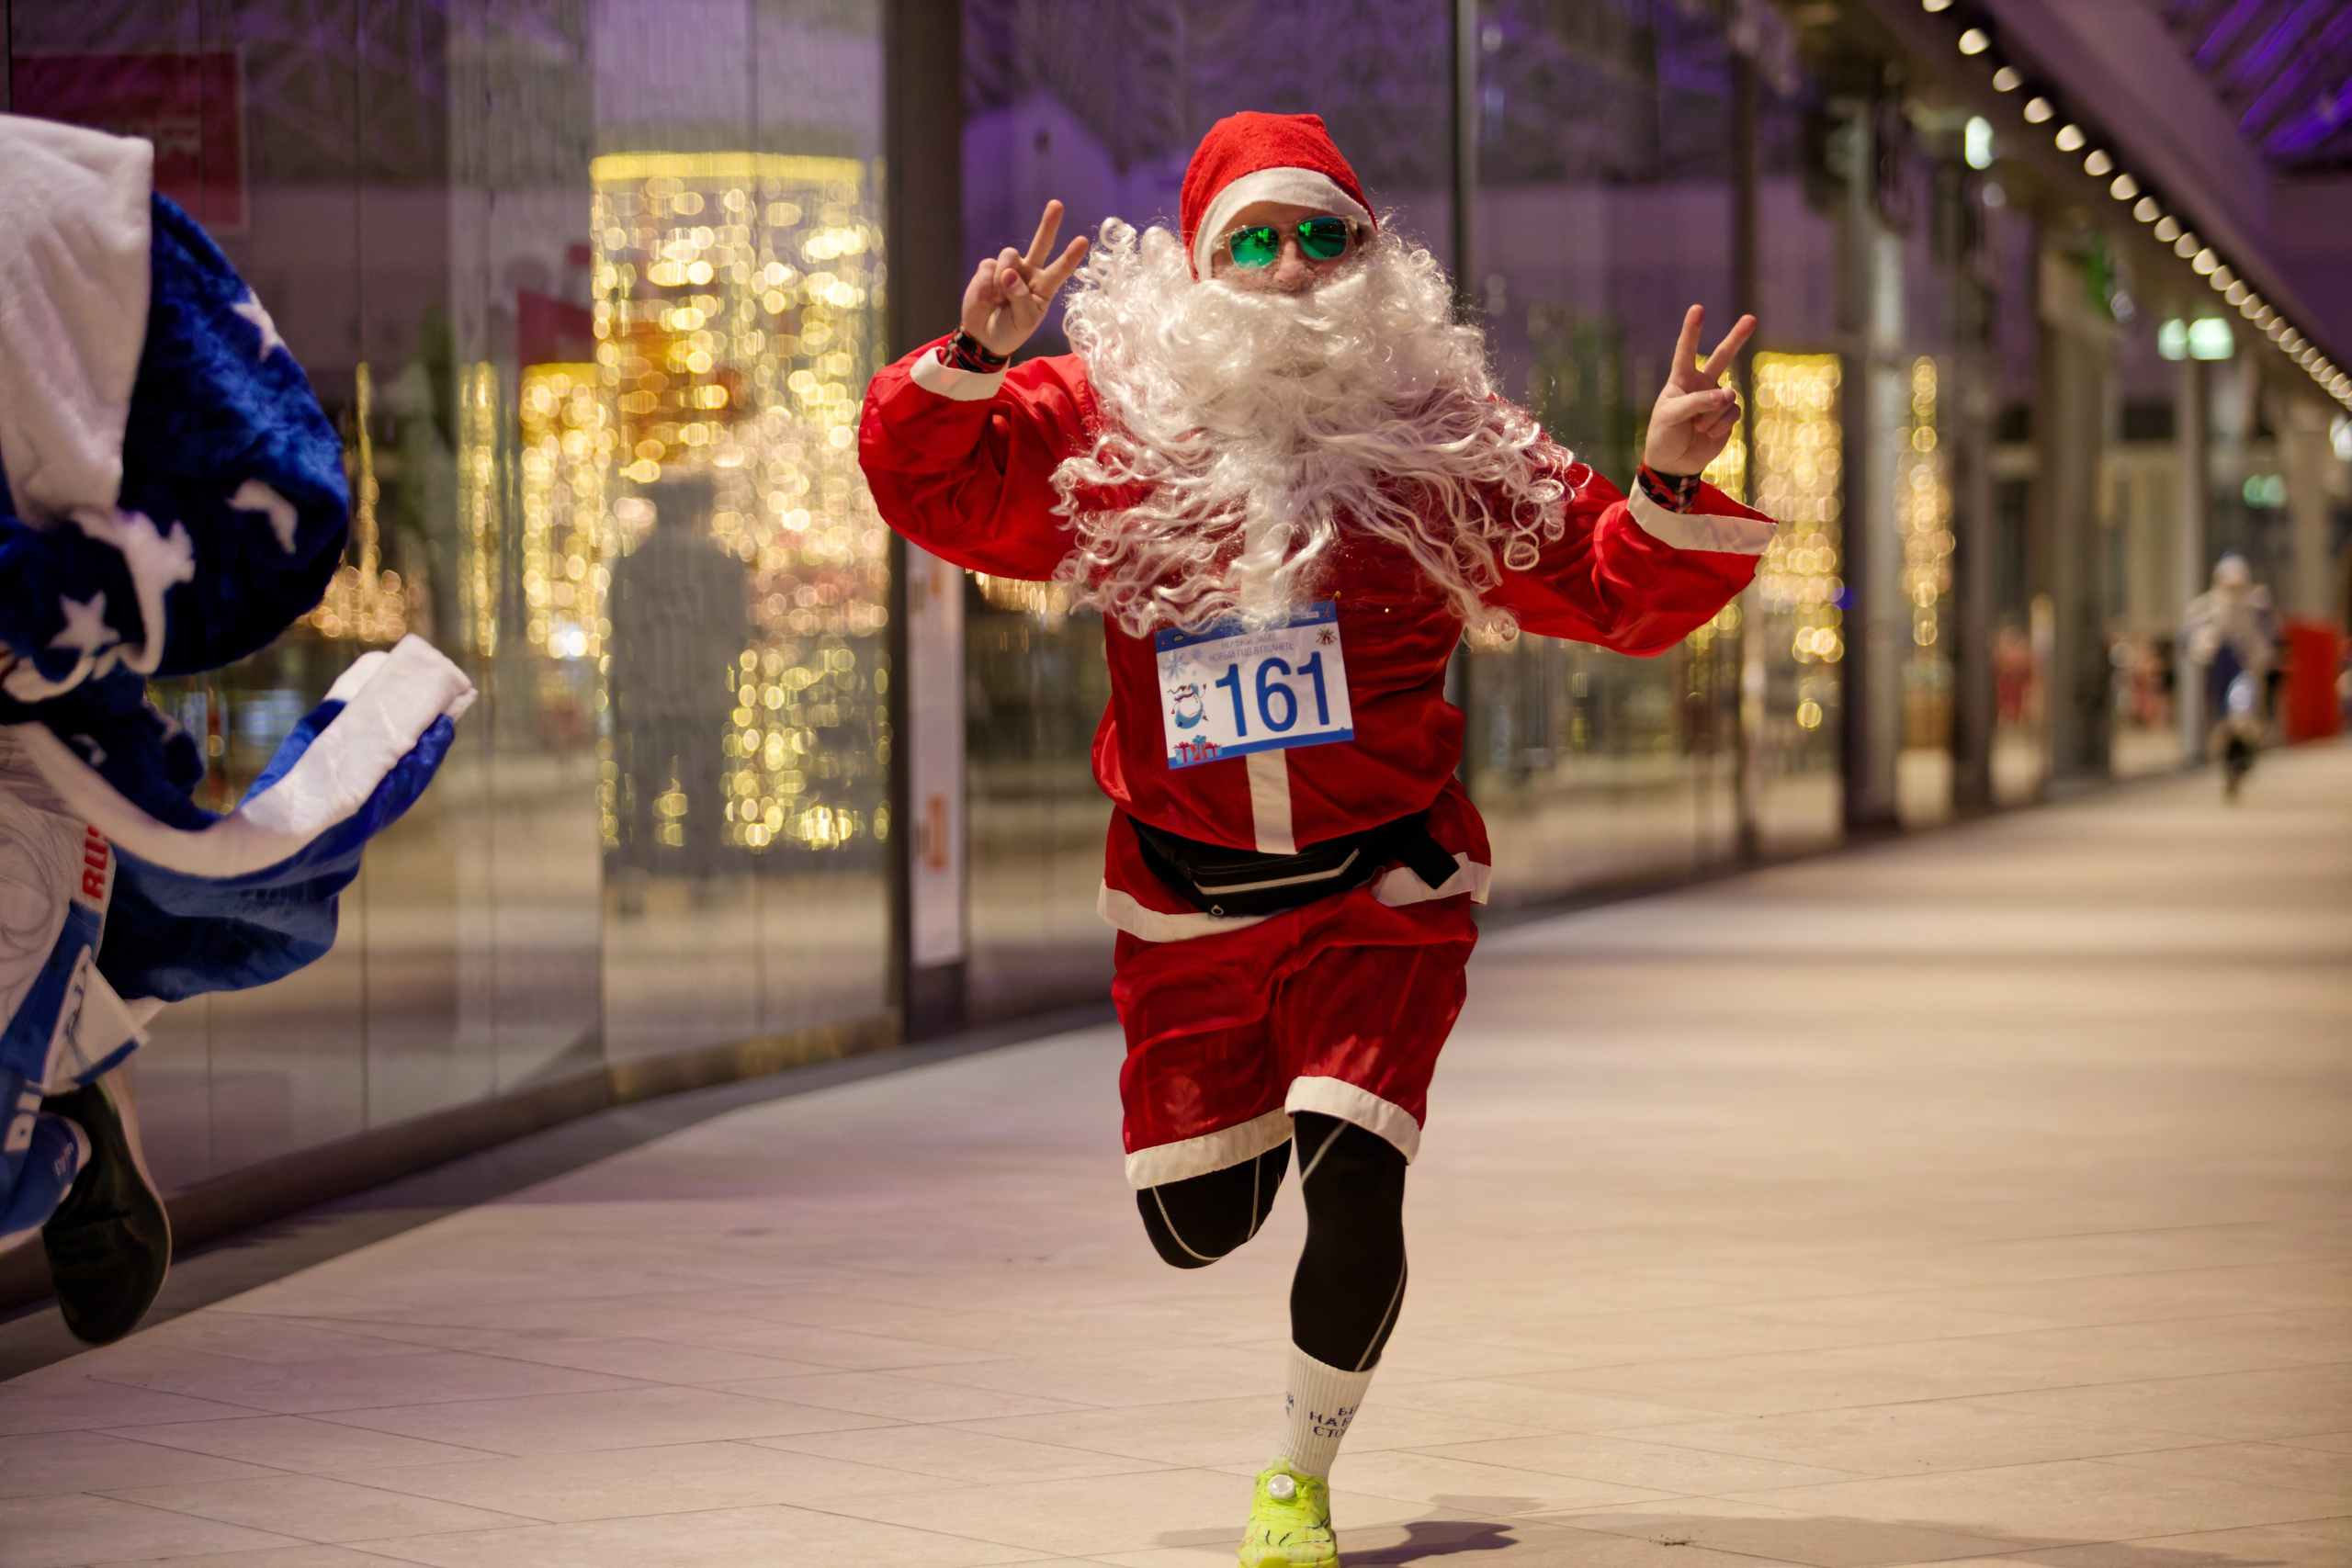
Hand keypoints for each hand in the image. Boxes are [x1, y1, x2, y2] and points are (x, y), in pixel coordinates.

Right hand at [961, 199, 1090, 358]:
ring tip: (997, 299)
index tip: (1083, 241)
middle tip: (1057, 205)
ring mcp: (1008, 268)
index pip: (1060, 270)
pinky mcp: (988, 268)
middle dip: (1049, 224)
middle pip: (1041, 244)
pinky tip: (987, 297)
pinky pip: (989, 267)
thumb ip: (1019, 297)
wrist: (984, 335)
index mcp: (1044, 287)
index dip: (1070, 256)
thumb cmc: (1011, 329)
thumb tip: (1007, 272)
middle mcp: (1029, 272)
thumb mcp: (1023, 321)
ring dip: (1001, 279)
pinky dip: (986, 284)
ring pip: (1009, 257)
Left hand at [1643, 305, 1755, 476]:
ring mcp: (1716, 400)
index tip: (1698, 309)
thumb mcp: (1671, 417)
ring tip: (1698, 428)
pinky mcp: (1727, 417)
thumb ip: (1697, 402)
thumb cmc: (1664, 436)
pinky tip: (1708, 435)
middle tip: (1751, 318)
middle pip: (1722, 357)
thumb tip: (1727, 395)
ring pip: (1727, 396)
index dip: (1692, 330)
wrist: (1674, 464)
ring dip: (1713, 414)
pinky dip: (1720, 425)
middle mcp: (1701, 385)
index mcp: (1681, 380)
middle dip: (1736, 338)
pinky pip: (1732, 413)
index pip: (1686, 351)